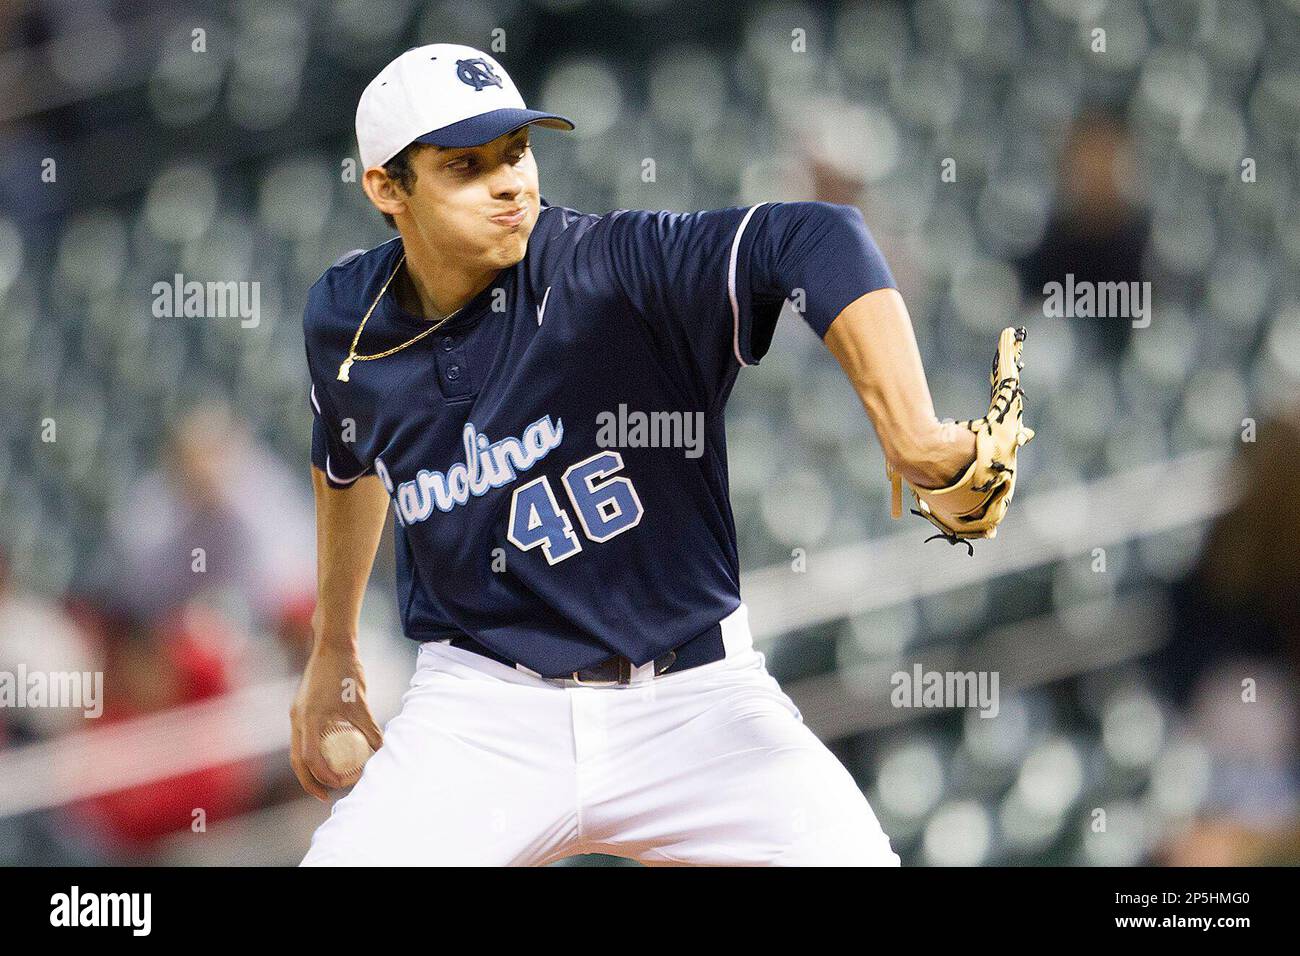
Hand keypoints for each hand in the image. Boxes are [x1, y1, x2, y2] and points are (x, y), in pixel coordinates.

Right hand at [289, 642, 384, 799]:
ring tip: (326, 780)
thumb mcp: (360, 702)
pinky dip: (311, 751)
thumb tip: (381, 749)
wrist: (332, 646)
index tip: (337, 785)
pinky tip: (326, 755)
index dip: (322, 776)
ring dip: (309, 768)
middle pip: (297, 760)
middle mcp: (298, 719)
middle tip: (325, 796)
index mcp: (309, 719)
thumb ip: (369, 727)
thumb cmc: (346, 671)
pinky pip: (302, 738)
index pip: (310, 758)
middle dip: (310, 781)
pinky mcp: (301, 709)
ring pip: (297, 750)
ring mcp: (297, 713)